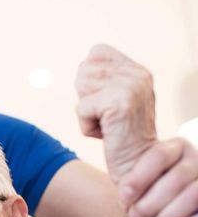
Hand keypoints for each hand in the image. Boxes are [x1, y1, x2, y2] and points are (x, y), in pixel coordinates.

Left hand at [76, 44, 156, 182]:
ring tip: (106, 124)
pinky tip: (105, 133)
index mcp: (137, 70)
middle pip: (83, 70)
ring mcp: (130, 87)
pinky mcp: (119, 102)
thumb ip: (103, 80)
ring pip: (80, 86)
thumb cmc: (120, 135)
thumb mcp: (114, 100)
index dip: (89, 76)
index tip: (104, 100)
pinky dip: (86, 125)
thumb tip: (81, 65)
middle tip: (107, 116)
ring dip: (85, 111)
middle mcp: (137, 74)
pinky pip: (81, 108)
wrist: (136, 164)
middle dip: (86, 97)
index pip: (97, 52)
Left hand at [118, 138, 197, 216]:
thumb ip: (131, 180)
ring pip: (194, 194)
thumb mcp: (133, 180)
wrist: (160, 209)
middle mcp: (197, 159)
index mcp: (175, 148)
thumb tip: (125, 189)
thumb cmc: (144, 191)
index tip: (123, 198)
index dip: (138, 179)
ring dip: (170, 215)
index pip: (158, 156)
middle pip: (176, 178)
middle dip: (152, 203)